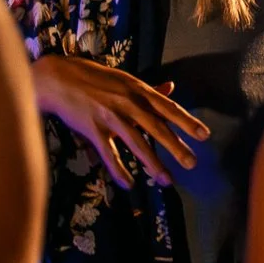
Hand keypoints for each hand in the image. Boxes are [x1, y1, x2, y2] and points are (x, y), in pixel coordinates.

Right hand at [32, 54, 207, 186]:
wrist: (59, 78)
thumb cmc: (94, 78)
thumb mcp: (125, 80)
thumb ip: (148, 89)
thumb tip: (171, 87)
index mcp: (139, 90)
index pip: (169, 108)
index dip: (187, 122)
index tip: (204, 136)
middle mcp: (129, 103)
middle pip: (157, 128)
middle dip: (176, 148)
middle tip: (192, 164)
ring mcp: (111, 116)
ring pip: (136, 144)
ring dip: (152, 164)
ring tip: (167, 180)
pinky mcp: (92, 129)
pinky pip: (109, 154)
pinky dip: (119, 170)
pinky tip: (129, 184)